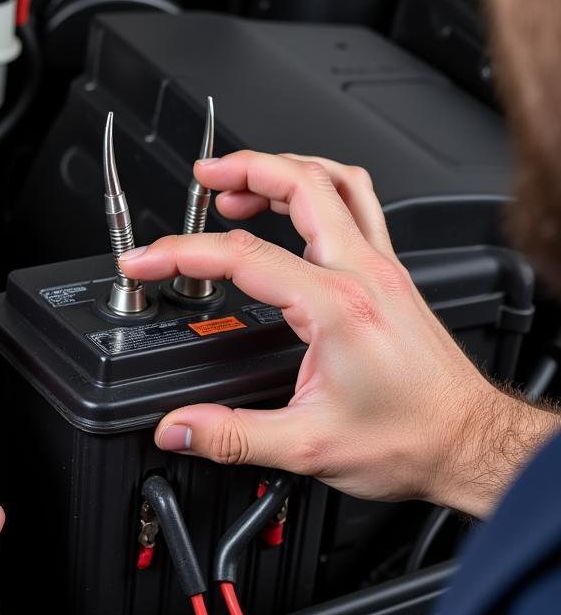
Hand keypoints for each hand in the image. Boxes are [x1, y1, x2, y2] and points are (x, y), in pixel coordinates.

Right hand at [121, 151, 557, 518]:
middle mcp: (363, 274)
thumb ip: (232, 436)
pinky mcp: (390, 276)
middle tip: (202, 177)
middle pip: (301, 183)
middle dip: (242, 167)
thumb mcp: (308, 446)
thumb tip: (176, 428)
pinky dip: (318, 187)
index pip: (245, 256)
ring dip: (283, 168)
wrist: (467, 442)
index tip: (147, 261)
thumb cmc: (409, 437)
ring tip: (239, 180)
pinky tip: (296, 204)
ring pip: (335, 182)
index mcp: (337, 306)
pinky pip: (357, 203)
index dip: (182, 253)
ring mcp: (381, 268)